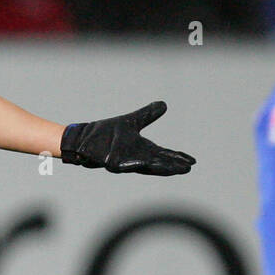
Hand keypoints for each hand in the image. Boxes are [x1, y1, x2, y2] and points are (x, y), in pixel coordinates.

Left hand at [60, 101, 194, 174]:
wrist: (82, 139)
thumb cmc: (104, 134)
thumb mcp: (131, 121)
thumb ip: (147, 115)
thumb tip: (164, 105)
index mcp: (142, 149)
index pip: (164, 155)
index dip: (177, 158)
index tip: (192, 161)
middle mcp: (135, 158)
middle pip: (158, 163)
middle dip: (173, 166)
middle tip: (189, 168)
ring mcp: (124, 161)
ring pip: (146, 167)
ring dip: (161, 168)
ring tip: (177, 170)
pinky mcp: (112, 162)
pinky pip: (125, 164)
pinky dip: (136, 164)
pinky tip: (148, 163)